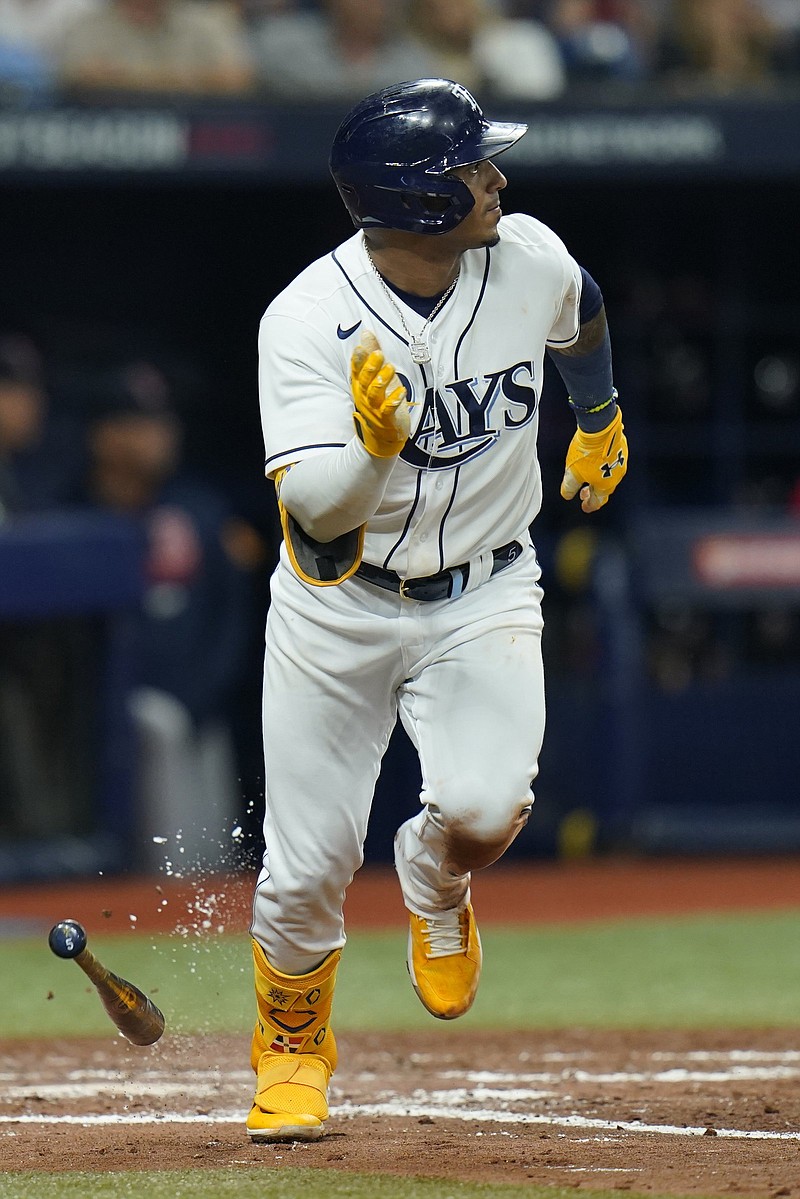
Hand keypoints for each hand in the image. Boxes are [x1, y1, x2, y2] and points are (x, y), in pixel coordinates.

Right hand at [350, 330, 409, 457]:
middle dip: (371, 367)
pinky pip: (389, 409)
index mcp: (361, 386)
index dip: (357, 360)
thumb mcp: (376, 377)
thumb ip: (371, 355)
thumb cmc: (380, 402)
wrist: (383, 436)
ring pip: (375, 393)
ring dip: (382, 380)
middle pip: (365, 380)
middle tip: (378, 353)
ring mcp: (374, 409)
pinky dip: (395, 400)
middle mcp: (365, 397)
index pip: (356, 371)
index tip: (360, 347)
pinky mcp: (386, 419)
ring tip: (391, 368)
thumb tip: (366, 333)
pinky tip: (402, 391)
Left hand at [560, 406, 627, 513]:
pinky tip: (595, 459)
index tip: (584, 506)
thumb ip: (569, 487)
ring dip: (598, 478)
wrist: (600, 428)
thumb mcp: (572, 473)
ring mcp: (621, 462)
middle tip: (583, 491)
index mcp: (605, 486)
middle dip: (593, 492)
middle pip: (604, 490)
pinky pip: (612, 461)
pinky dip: (603, 465)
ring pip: (610, 475)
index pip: (597, 502)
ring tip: (588, 474)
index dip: (589, 505)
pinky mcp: (621, 449)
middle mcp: (617, 476)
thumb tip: (567, 496)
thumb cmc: (586, 452)